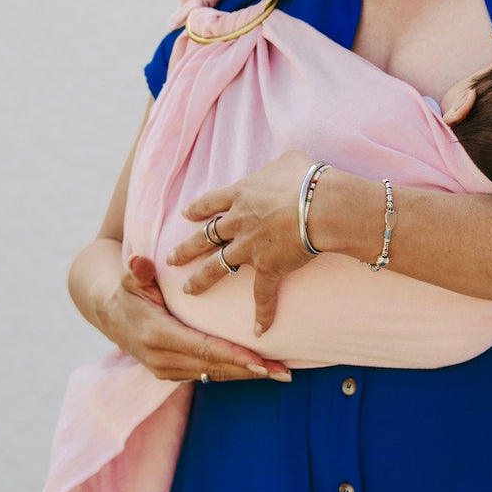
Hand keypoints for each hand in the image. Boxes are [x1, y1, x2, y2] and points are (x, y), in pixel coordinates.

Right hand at [105, 254, 291, 382]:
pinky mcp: (173, 372)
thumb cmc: (128, 290)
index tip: (260, 360)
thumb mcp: (130, 279)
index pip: (202, 348)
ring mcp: (167, 369)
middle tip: (283, 373)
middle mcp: (162, 359)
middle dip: (250, 370)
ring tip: (280, 374)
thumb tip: (138, 262)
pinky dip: (235, 372)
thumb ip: (138, 271)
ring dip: (247, 375)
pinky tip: (260, 371)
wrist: (109, 314)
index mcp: (156, 335)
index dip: (233, 355)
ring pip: (214, 374)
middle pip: (214, 367)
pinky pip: (209, 374)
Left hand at [166, 151, 317, 336]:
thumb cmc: (305, 179)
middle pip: (204, 238)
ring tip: (188, 291)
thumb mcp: (285, 161)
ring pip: (217, 266)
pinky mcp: (268, 268)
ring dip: (202, 280)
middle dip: (186, 249)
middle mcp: (238, 223)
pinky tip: (258, 330)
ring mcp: (250, 248)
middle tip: (171, 259)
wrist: (319, 205)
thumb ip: (272, 169)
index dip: (197, 209)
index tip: (185, 215)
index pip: (210, 203)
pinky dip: (262, 313)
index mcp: (240, 195)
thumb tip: (275, 171)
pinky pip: (262, 295)